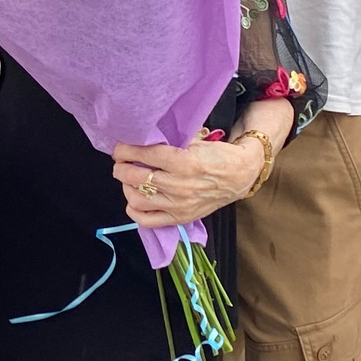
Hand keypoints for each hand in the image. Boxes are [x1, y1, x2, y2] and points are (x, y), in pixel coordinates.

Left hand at [112, 137, 262, 226]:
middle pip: (135, 176)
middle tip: (121, 162)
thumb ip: (169, 141)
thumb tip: (141, 139)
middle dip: (121, 167)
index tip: (119, 148)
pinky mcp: (180, 218)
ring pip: (137, 198)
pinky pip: (147, 220)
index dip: (125, 150)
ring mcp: (179, 205)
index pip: (144, 155)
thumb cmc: (217, 156)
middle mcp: (179, 185)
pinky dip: (135, 209)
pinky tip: (136, 198)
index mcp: (184, 162)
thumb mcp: (196, 141)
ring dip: (126, 186)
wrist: (240, 176)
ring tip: (129, 179)